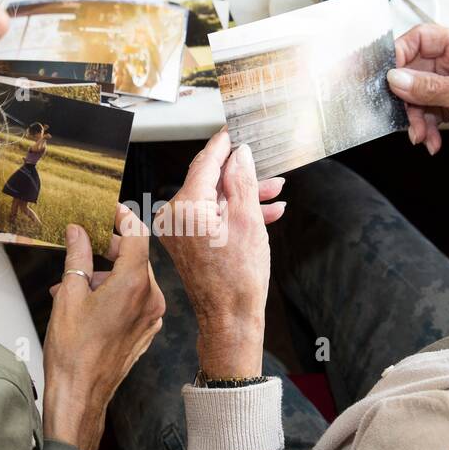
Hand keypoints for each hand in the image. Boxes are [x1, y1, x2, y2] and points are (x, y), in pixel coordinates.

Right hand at [42, 204, 164, 449]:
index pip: (137, 235)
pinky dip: (114, 294)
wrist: (80, 395)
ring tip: (74, 282)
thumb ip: (77, 257)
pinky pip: (134, 301)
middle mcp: (150, 299)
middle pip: (136, 258)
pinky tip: (86, 302)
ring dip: (107, 274)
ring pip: (133, 280)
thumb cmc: (73, 351)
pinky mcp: (146, 333)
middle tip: (84, 243)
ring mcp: (151, 318)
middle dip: (110, 248)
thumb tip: (77, 232)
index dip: (122, 218)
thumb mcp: (69, 295)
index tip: (108, 211)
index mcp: (134, 284)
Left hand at [158, 129, 284, 379]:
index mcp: (186, 206)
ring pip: (213, 200)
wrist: (230, 318)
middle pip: (210, 182)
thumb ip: (242, 181)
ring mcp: (177, 231)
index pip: (205, 162)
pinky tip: (262, 214)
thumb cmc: (238, 279)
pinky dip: (232, 215)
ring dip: (243, 197)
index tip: (234, 131)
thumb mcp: (249, 220)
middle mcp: (174, 216)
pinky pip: (209, 218)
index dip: (224, 145)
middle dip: (242, 177)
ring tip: (274, 196)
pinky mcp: (184, 242)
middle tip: (269, 174)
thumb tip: (239, 154)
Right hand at [386, 25, 448, 175]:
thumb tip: (396, 78)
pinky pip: (422, 112)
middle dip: (406, 94)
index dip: (401, 52)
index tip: (388, 72)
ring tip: (421, 132)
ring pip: (414, 94)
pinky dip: (422, 127)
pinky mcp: (448, 106)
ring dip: (414, 116)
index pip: (423, 37)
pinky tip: (430, 139)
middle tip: (402, 109)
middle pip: (413, 69)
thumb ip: (428, 87)